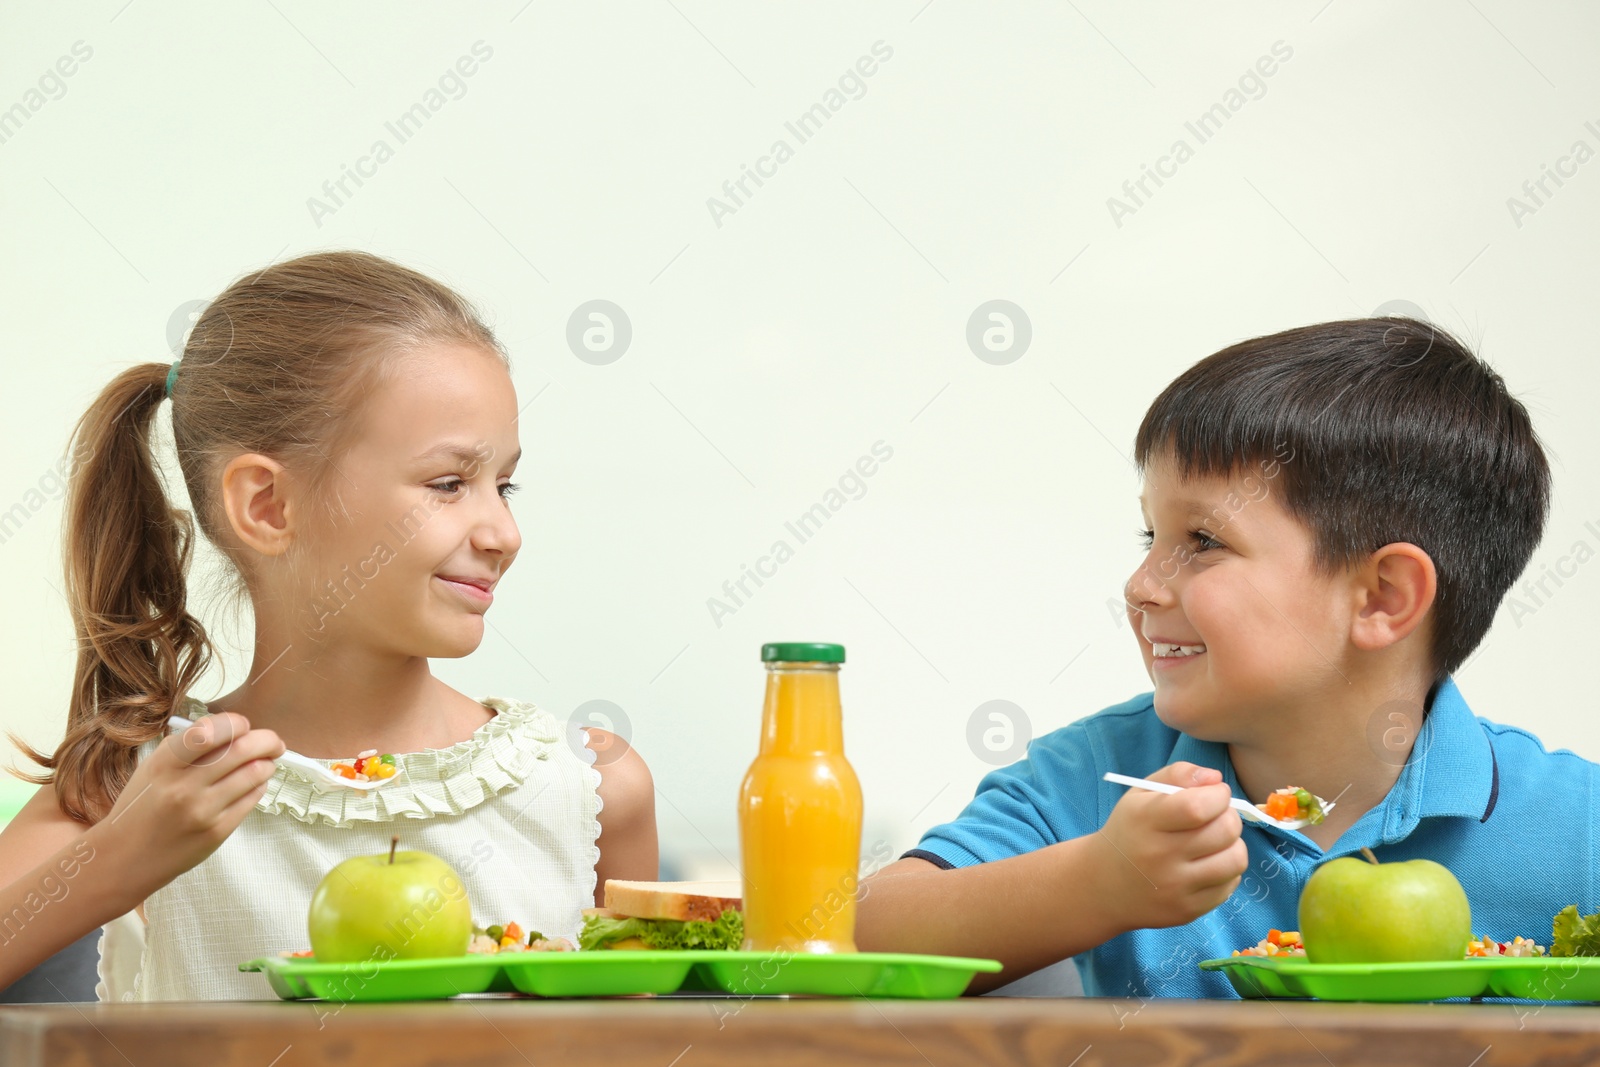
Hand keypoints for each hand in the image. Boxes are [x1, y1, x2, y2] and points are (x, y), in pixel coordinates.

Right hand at [89, 713, 284, 899]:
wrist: (125, 858)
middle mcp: (184, 787)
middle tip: (273, 743)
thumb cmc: (142, 807)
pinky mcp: (217, 832)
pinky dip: (259, 786)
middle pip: (242, 750)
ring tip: (266, 763)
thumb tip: (233, 728)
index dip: (237, 723)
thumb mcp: (154, 768)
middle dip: (267, 741)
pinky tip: (253, 784)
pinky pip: (252, 799)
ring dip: (267, 764)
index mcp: (165, 764)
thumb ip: (189, 746)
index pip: (211, 731)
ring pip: (254, 774)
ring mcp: (202, 811)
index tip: (244, 726)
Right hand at [1092, 761, 1247, 932]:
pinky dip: (1226, 870)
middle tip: (1218, 816)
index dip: (1219, 796)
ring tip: (1216, 841)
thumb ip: (1178, 774)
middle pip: (1224, 832)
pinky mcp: (1187, 910)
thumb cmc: (1130, 830)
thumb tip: (1216, 780)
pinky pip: (1229, 885)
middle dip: (1230, 817)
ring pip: (1235, 860)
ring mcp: (1175, 887)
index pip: (1198, 807)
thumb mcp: (1141, 793)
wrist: (1104, 884)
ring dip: (1233, 844)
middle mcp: (1159, 856)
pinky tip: (1208, 864)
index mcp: (1146, 820)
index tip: (1216, 794)